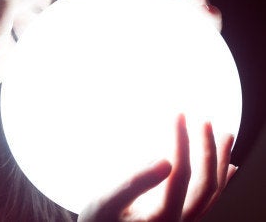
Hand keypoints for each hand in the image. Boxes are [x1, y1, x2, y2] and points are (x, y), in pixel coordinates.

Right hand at [78, 115, 237, 221]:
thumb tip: (166, 161)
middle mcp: (179, 221)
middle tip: (204, 122)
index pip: (180, 173)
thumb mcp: (106, 202)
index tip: (178, 115)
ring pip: (211, 192)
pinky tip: (229, 167)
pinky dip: (221, 181)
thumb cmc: (97, 221)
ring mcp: (182, 220)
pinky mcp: (179, 217)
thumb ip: (135, 183)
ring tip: (225, 135)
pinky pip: (208, 199)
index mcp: (163, 217)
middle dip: (208, 149)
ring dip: (219, 162)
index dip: (181, 141)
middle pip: (205, 184)